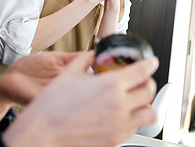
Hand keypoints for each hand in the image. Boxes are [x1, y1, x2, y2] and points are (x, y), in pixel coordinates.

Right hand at [4, 51, 157, 146]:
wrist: (43, 131)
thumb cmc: (52, 105)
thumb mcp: (68, 73)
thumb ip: (84, 60)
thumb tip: (92, 56)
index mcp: (110, 84)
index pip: (141, 71)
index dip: (149, 63)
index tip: (150, 62)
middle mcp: (120, 105)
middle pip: (149, 91)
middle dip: (147, 82)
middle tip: (140, 79)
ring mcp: (120, 124)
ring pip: (149, 113)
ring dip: (145, 103)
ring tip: (135, 99)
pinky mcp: (115, 139)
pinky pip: (136, 128)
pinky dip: (135, 119)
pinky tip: (122, 114)